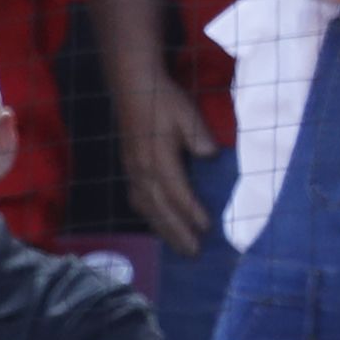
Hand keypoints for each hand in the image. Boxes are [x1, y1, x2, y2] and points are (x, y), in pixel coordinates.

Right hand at [119, 70, 216, 256]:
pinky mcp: (129, 169)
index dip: (191, 211)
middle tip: (194, 252)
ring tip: (181, 247)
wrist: (132, 87)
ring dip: (164, 230)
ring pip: (147, 208)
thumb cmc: (163, 100)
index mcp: (156, 157)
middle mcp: (141, 169)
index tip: (207, 227)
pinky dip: (151, 217)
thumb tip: (210, 156)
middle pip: (159, 209)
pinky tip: (161, 226)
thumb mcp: (187, 114)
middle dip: (177, 232)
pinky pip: (139, 200)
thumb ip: (199, 137)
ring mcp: (132, 170)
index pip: (176, 192)